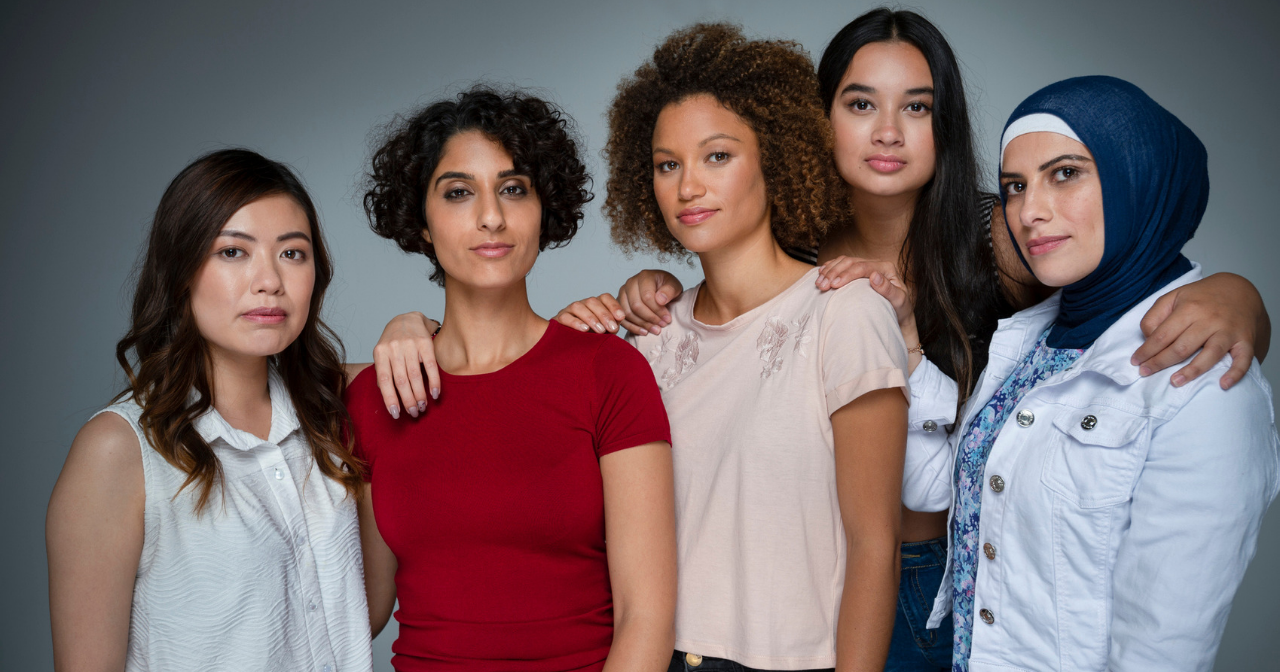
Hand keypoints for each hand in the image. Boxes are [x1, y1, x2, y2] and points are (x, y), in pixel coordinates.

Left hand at [372, 312, 439, 418]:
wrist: (407, 318)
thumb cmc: (393, 341)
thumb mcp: (383, 353)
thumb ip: (383, 372)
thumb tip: (387, 395)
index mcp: (380, 352)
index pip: (385, 380)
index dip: (390, 398)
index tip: (395, 414)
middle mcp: (394, 347)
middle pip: (401, 380)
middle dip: (408, 400)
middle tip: (413, 413)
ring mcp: (410, 344)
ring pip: (415, 375)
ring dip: (420, 394)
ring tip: (422, 407)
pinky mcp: (425, 343)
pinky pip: (430, 366)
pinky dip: (434, 382)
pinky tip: (435, 393)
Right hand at [555, 294, 624, 333]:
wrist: (573, 348)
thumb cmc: (592, 339)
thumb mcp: (605, 333)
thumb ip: (612, 327)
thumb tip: (616, 323)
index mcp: (595, 305)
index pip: (605, 298)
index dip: (614, 306)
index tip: (621, 318)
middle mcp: (582, 305)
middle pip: (592, 301)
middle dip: (604, 315)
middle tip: (612, 328)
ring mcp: (569, 311)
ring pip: (578, 306)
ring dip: (591, 318)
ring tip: (600, 331)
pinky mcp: (559, 319)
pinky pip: (565, 317)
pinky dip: (575, 322)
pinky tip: (584, 329)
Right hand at [616, 270, 683, 335]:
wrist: (660, 289)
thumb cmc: (666, 287)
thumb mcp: (674, 286)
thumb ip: (669, 290)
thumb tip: (660, 300)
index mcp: (644, 276)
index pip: (647, 296)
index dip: (658, 310)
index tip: (667, 318)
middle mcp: (630, 283)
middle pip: (636, 305)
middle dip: (650, 318)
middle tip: (662, 325)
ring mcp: (623, 293)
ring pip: (628, 313)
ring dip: (643, 324)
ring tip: (656, 330)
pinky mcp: (619, 304)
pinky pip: (623, 319)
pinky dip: (633, 328)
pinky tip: (644, 332)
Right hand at [818, 257, 913, 327]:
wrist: (899, 314)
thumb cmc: (900, 309)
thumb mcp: (899, 301)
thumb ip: (888, 289)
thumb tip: (874, 276)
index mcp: (886, 268)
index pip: (863, 267)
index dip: (847, 274)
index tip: (834, 285)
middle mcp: (876, 264)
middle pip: (850, 262)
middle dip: (834, 272)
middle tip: (822, 286)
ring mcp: (866, 266)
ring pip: (844, 261)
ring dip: (829, 270)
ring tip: (819, 282)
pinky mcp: (859, 271)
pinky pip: (842, 264)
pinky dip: (830, 267)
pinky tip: (821, 273)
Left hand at [1131, 272, 1270, 389]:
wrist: (1239, 290)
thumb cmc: (1201, 298)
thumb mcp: (1173, 297)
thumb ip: (1155, 315)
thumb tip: (1148, 338)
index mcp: (1189, 309)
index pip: (1162, 335)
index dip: (1147, 350)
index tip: (1135, 362)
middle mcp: (1209, 320)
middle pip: (1181, 347)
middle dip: (1160, 363)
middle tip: (1145, 373)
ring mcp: (1228, 331)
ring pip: (1209, 355)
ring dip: (1191, 371)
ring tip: (1174, 382)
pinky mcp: (1245, 340)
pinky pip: (1243, 359)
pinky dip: (1235, 373)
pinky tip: (1223, 384)